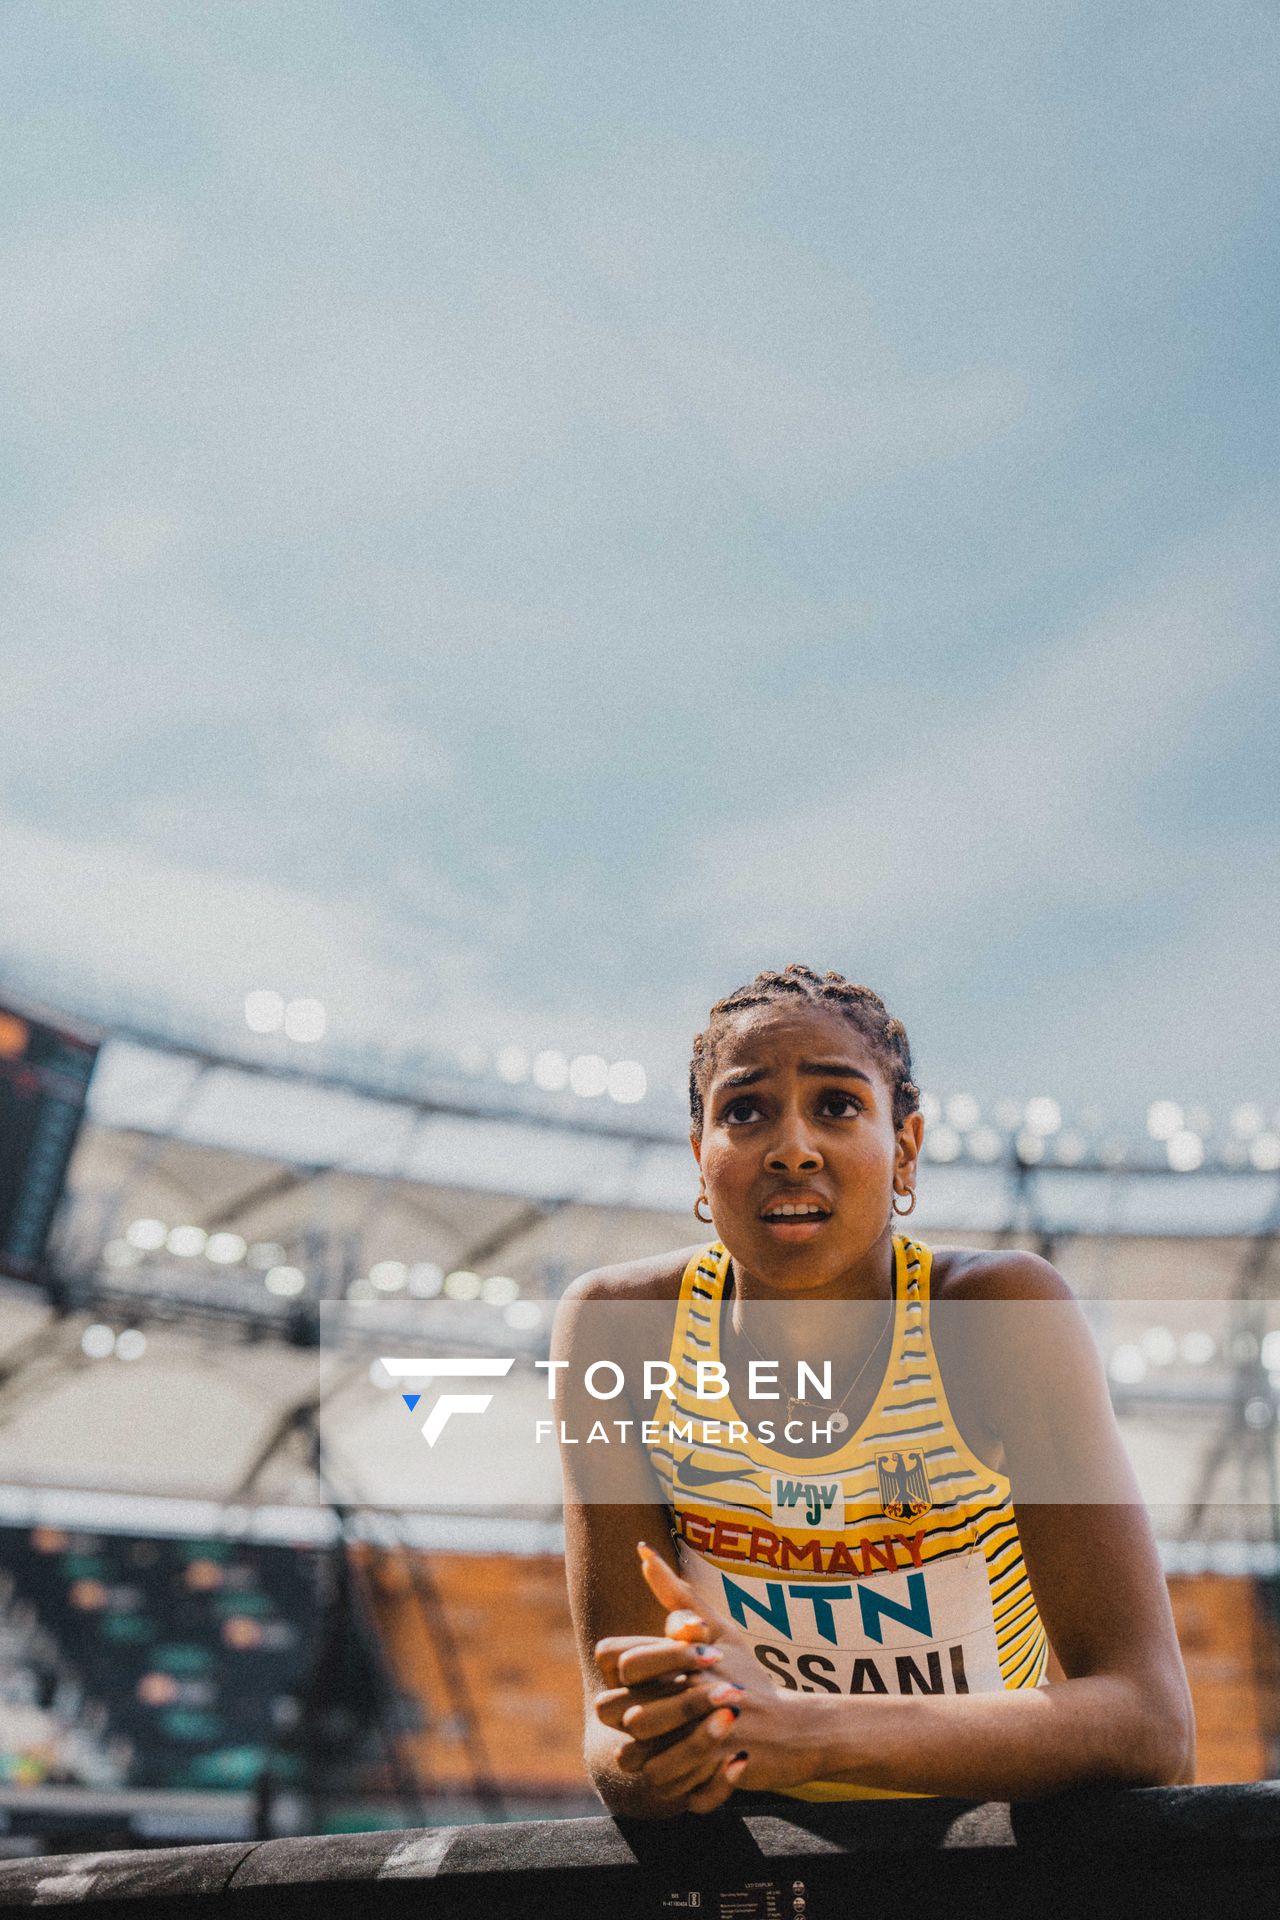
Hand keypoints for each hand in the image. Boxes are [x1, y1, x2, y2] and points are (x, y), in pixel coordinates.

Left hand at [593, 1545, 822, 1810]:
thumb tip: (641, 1551)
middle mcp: (693, 1688)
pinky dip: (669, 1782)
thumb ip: (677, 1593)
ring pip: (633, 1753)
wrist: (799, 1727)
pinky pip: (664, 1782)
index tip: (640, 1683)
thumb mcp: (718, 1630)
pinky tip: (684, 1770)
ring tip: (662, 1748)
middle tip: (649, 1720)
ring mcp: (706, 1728)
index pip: (617, 1659)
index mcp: (686, 1653)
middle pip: (616, 1709)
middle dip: (624, 1717)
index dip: (620, 1674)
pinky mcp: (719, 1764)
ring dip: (642, 1755)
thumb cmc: (749, 1677)